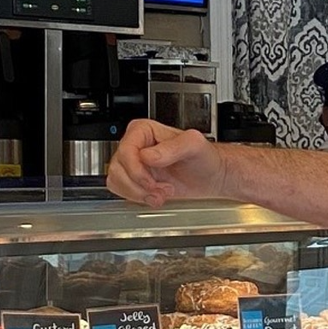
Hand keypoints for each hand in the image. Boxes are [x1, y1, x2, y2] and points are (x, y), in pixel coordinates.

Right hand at [106, 119, 226, 206]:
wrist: (210, 176)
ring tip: (161, 193)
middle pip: (118, 168)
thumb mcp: (195, 146)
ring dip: (139, 193)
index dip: (136, 170)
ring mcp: (133, 163)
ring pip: (117, 181)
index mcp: (144, 130)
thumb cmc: (204, 157)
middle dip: (140, 185)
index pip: (126, 150)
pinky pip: (121, 191)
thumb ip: (173, 147)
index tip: (151, 181)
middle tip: (161, 189)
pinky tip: (156, 196)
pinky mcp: (134, 180)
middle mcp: (136, 145)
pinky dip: (138, 198)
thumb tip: (148, 156)